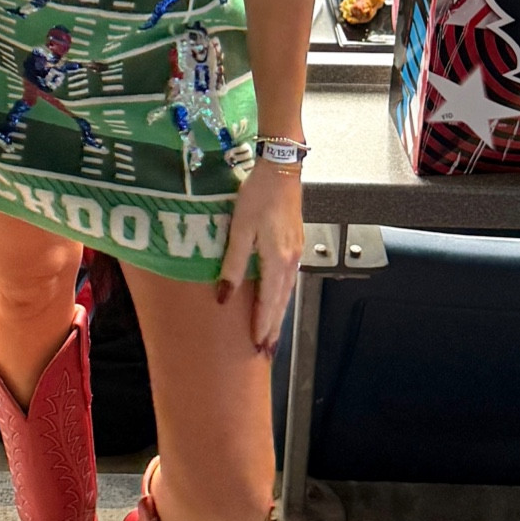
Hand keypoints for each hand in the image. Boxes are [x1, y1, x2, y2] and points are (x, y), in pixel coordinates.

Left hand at [216, 159, 303, 359]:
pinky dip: (282, 297)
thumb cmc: (257, 195)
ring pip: (287, 292)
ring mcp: (295, 252)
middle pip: (282, 302)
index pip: (269, 301)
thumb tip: (224, 297)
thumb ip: (232, 264)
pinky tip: (277, 301)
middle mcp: (290, 260)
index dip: (263, 324)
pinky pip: (289, 280)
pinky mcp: (294, 244)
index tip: (258, 344)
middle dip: (274, 327)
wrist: (280, 170)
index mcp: (277, 260)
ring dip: (279, 315)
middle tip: (267, 350)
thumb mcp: (239, 229)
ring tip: (272, 333)